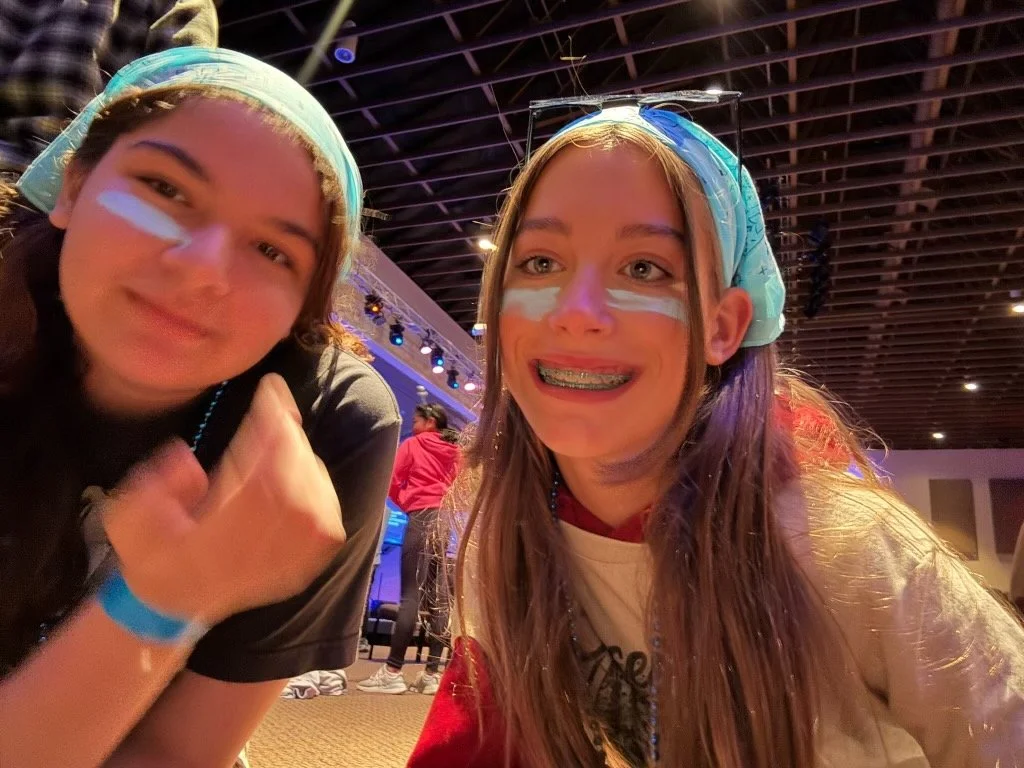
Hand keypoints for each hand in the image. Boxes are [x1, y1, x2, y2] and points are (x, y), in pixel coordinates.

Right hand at [103, 374, 345, 624]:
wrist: (177, 602)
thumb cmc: (152, 552)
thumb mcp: (127, 519)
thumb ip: (151, 486)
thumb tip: (184, 456)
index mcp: (213, 540)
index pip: (256, 473)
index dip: (268, 427)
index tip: (271, 389)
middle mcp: (259, 552)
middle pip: (291, 478)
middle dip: (286, 433)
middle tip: (275, 402)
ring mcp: (289, 561)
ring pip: (313, 493)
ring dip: (300, 454)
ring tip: (282, 431)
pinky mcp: (306, 564)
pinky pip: (328, 515)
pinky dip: (318, 484)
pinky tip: (301, 466)